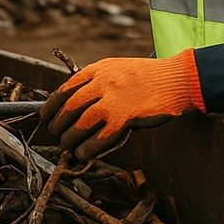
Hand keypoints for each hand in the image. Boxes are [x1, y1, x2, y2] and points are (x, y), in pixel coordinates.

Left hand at [39, 49, 202, 159]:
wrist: (178, 79)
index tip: (45, 115)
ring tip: (66, 146)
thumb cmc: (150, 76)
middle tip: (54, 134)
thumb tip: (78, 103)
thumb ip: (99, 80)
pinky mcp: (125, 117)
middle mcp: (103, 82)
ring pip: (80, 123)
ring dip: (69, 138)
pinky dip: (87, 148)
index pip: (66, 88)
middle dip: (57, 123)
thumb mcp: (119, 68)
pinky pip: (99, 138)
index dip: (51, 105)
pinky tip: (83, 154)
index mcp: (99, 69)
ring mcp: (113, 100)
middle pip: (69, 106)